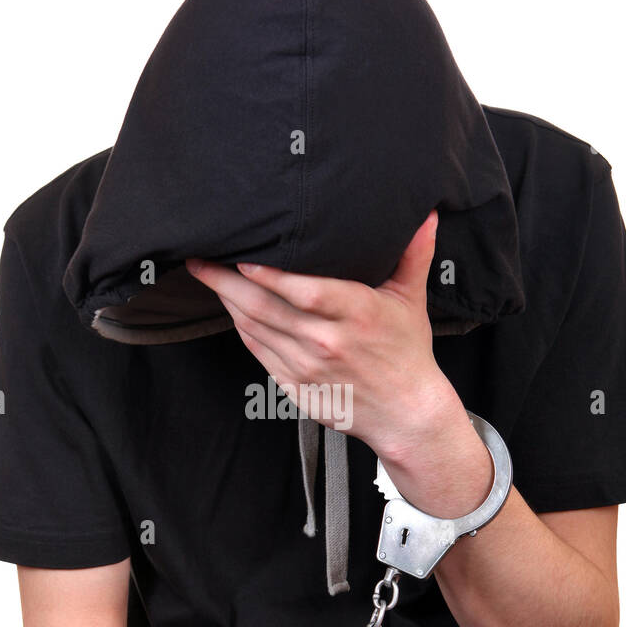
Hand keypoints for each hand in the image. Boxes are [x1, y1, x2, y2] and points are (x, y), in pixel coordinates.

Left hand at [185, 212, 460, 459]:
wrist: (404, 413)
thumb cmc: (406, 352)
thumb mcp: (412, 300)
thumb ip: (413, 254)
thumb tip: (425, 213)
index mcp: (358, 315)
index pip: (307, 292)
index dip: (271, 276)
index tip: (243, 257)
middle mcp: (328, 343)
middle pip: (266, 309)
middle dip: (226, 283)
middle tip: (200, 259)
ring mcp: (308, 368)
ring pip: (255, 329)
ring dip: (227, 302)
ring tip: (207, 276)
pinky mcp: (295, 387)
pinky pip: (259, 352)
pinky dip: (241, 328)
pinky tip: (229, 308)